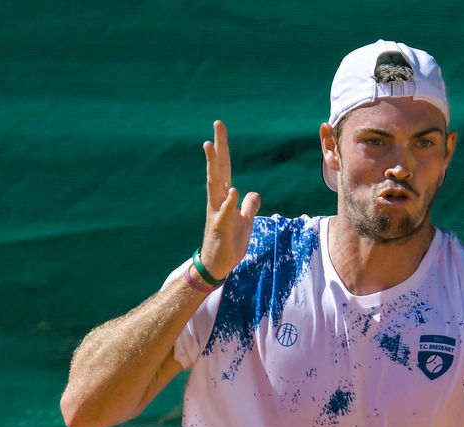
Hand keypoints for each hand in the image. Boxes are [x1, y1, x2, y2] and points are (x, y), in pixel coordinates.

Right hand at [201, 120, 260, 279]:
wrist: (218, 265)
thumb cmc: (229, 242)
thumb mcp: (245, 221)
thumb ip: (249, 205)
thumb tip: (253, 193)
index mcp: (224, 196)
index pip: (224, 167)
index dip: (224, 147)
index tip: (220, 126)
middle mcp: (218, 200)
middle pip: (219, 169)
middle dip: (219, 147)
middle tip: (217, 124)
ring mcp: (217, 212)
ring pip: (215, 185)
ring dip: (213, 166)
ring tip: (210, 146)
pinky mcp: (220, 228)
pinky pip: (225, 213)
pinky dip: (230, 203)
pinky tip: (233, 191)